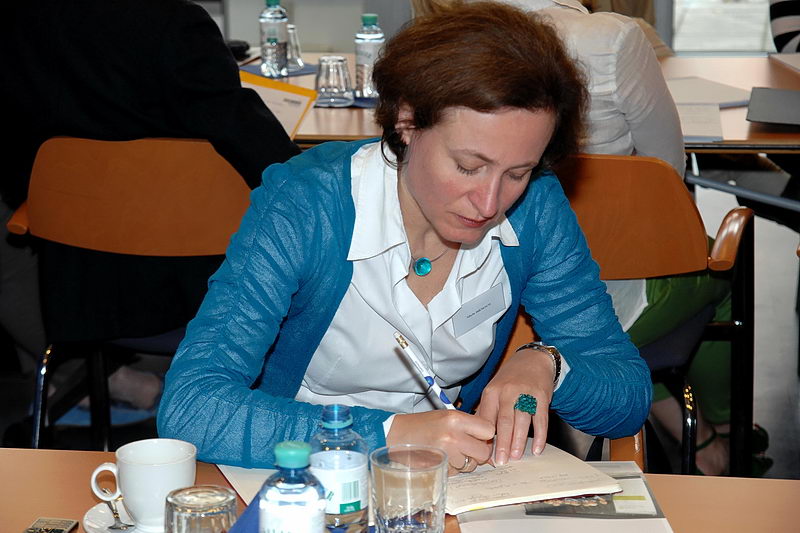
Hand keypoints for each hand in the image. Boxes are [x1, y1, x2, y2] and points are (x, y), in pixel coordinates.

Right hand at [386, 410, 494, 474]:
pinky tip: (441, 458)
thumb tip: (489, 439)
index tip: (480, 437)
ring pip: (470, 465)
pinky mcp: (440, 468)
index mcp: (456, 419)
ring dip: (463, 462)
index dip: (485, 435)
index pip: (488, 430)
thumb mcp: (446, 416)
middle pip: (484, 452)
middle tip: (467, 448)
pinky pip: (456, 472)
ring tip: (449, 452)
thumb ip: (468, 425)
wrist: (397, 435)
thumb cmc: (422, 425)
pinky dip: (451, 468)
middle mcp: (453, 436)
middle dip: (478, 453)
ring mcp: (447, 454)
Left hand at [476, 347, 554, 464]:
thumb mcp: (493, 390)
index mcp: (491, 392)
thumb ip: (487, 412)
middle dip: (501, 444)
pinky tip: (536, 448)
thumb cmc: (510, 379)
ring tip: (515, 457)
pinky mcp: (542, 397)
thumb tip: (478, 437)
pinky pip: (540, 420)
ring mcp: (525, 394)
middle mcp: (507, 392)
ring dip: (518, 441)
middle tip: (500, 461)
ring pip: (521, 422)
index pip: (486, 418)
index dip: (484, 438)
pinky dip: (539, 436)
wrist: (533, 359)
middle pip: (503, 422)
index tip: (484, 455)